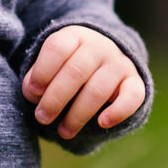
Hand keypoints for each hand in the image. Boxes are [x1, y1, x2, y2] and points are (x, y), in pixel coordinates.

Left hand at [20, 27, 144, 140]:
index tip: (32, 92)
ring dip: (78, 115)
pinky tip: (102, 123)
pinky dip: (118, 111)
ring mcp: (119, 63)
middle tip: (42, 117)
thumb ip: (37, 76)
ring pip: (98, 90)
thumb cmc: (67, 66)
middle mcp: (99, 47)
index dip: (42, 71)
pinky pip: (133, 96)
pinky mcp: (135, 82)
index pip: (57, 48)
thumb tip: (33, 93)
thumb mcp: (50, 64)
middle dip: (55, 98)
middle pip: (76, 71)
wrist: (104, 59)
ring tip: (63, 131)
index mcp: (74, 36)